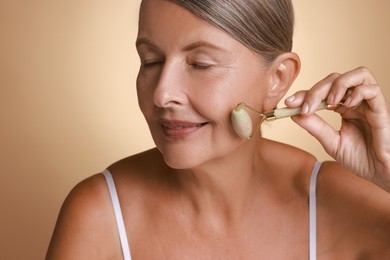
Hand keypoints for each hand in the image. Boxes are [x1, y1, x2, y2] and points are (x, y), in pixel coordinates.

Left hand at [285, 67, 389, 190]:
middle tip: (306, 107)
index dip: (304, 94)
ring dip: (338, 84)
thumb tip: (294, 114)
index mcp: (342, 108)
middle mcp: (355, 102)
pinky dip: (357, 93)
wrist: (379, 174)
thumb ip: (315, 127)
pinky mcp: (381, 109)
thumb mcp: (331, 142)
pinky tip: (347, 107)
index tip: (289, 103)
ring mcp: (368, 104)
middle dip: (316, 90)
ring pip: (358, 74)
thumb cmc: (360, 159)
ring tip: (330, 103)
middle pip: (335, 79)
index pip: (322, 92)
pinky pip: (372, 89)